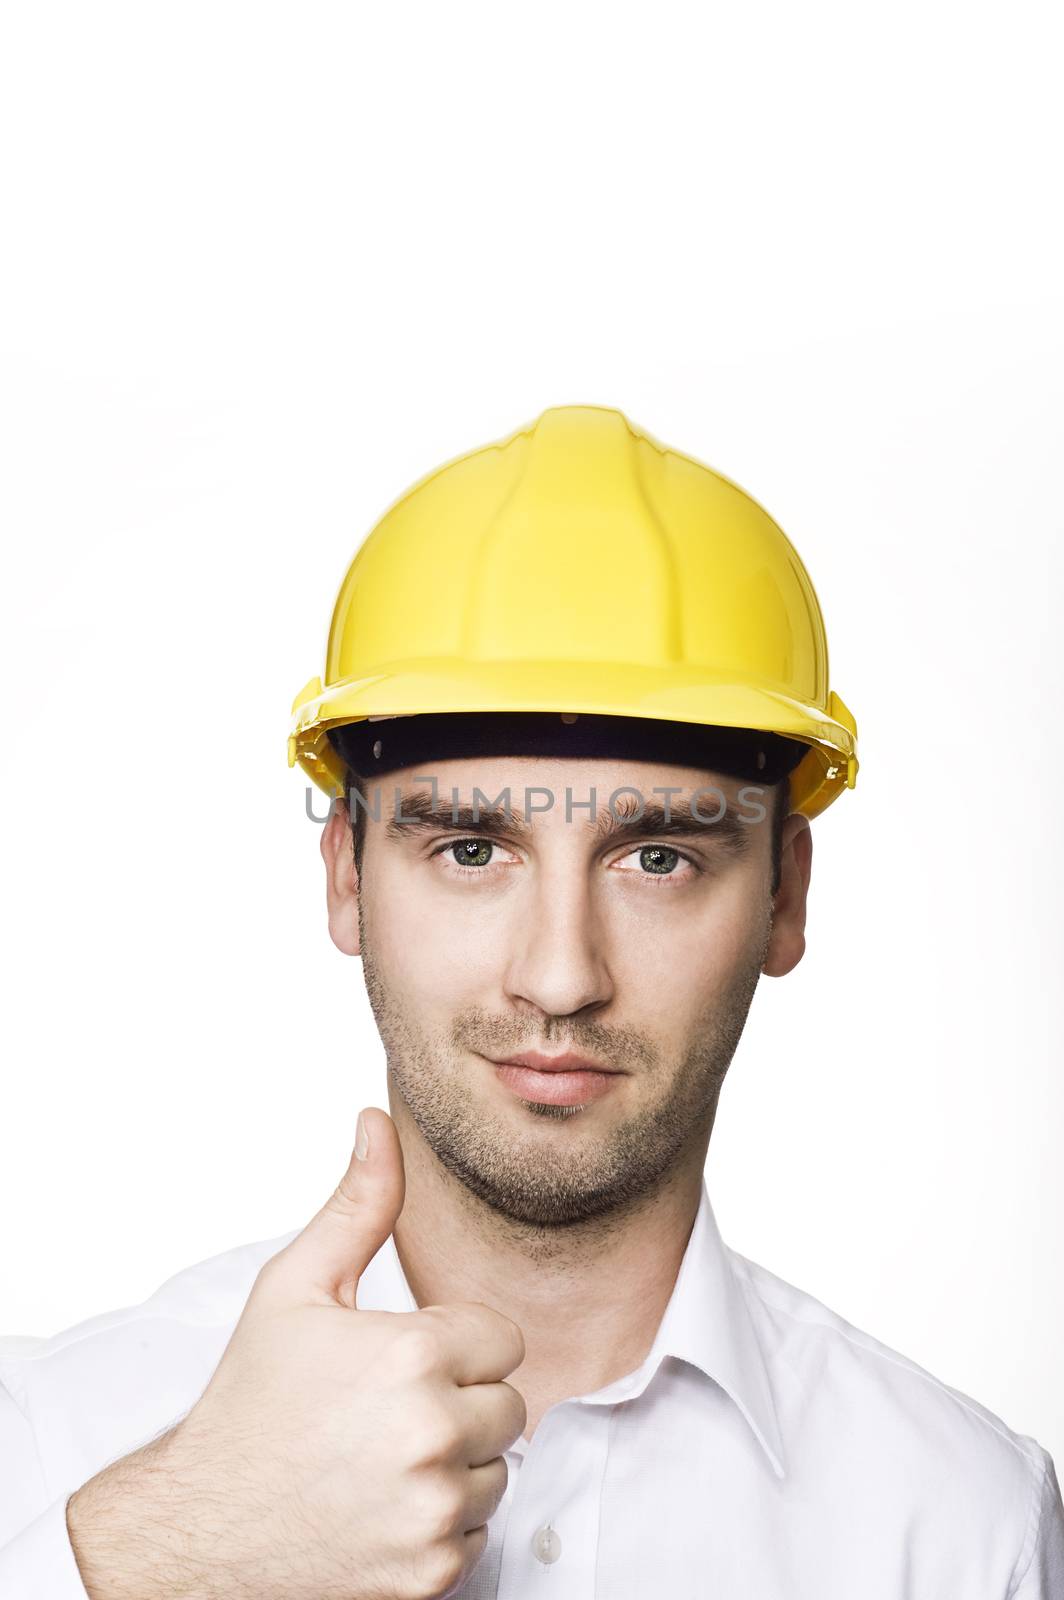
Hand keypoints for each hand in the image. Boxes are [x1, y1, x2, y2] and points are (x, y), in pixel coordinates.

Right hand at [67, 1108, 525, 1599]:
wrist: (198, 1529)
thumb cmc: (249, 1403)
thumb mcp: (294, 1289)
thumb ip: (357, 1204)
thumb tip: (377, 1124)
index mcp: (414, 1355)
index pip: (502, 1337)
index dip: (455, 1344)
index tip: (403, 1359)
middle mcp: (435, 1433)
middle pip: (509, 1405)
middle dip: (460, 1402)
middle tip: (386, 1410)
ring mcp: (435, 1510)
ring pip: (498, 1469)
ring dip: (456, 1464)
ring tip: (380, 1457)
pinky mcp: (433, 1574)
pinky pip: (478, 1532)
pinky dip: (440, 1524)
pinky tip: (381, 1507)